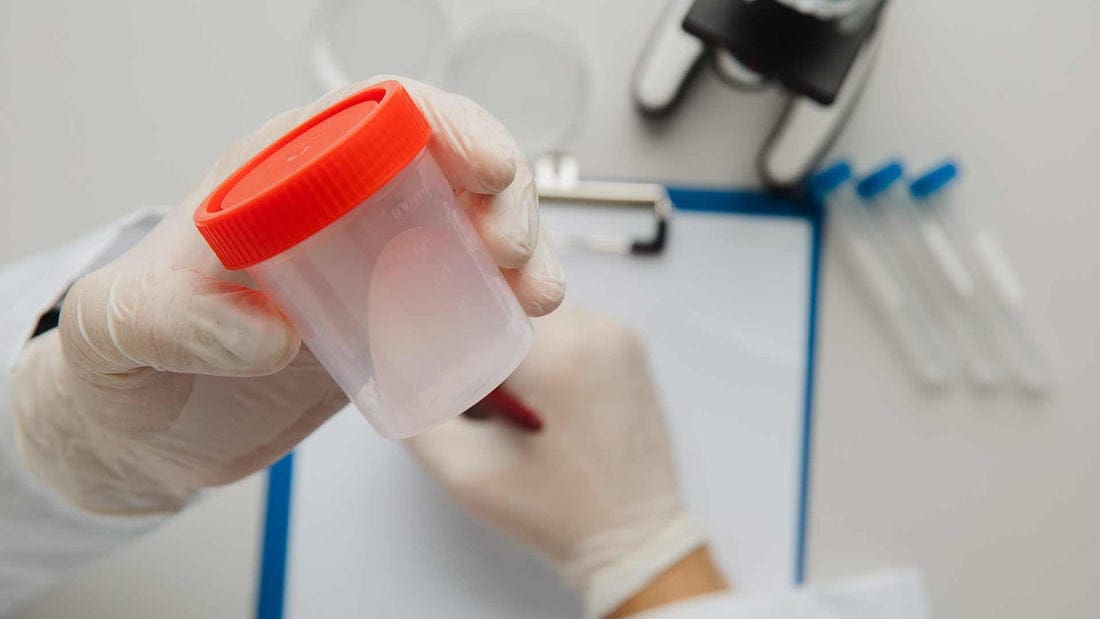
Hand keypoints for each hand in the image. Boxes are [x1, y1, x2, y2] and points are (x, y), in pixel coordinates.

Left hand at [10, 77, 564, 515]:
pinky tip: (522, 314)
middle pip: (443, 163)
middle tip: (508, 246)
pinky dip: (504, 294)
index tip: (482, 168)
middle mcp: (335, 207)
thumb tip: (275, 328)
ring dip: (519, 243)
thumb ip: (181, 318)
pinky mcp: (389, 315)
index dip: (444, 125)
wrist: (146, 429)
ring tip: (535, 292)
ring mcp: (369, 262)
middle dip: (500, 191)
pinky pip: (463, 287)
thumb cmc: (129, 356)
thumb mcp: (126, 328)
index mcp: (277, 175)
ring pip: (468, 223)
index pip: (376, 115)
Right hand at [407, 305, 712, 617]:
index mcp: (559, 357)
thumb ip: (414, 415)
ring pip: (535, 305)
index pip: (477, 299)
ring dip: (506, 332)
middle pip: (507, 297)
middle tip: (455, 370)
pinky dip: (539, 342)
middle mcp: (597, 330)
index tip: (410, 334)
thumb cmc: (554, 515)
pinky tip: (532, 389)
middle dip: (473, 324)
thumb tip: (382, 366)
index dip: (438, 313)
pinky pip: (567, 321)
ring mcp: (620, 334)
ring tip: (499, 389)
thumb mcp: (467, 473)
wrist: (635, 539)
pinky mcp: (630, 345)